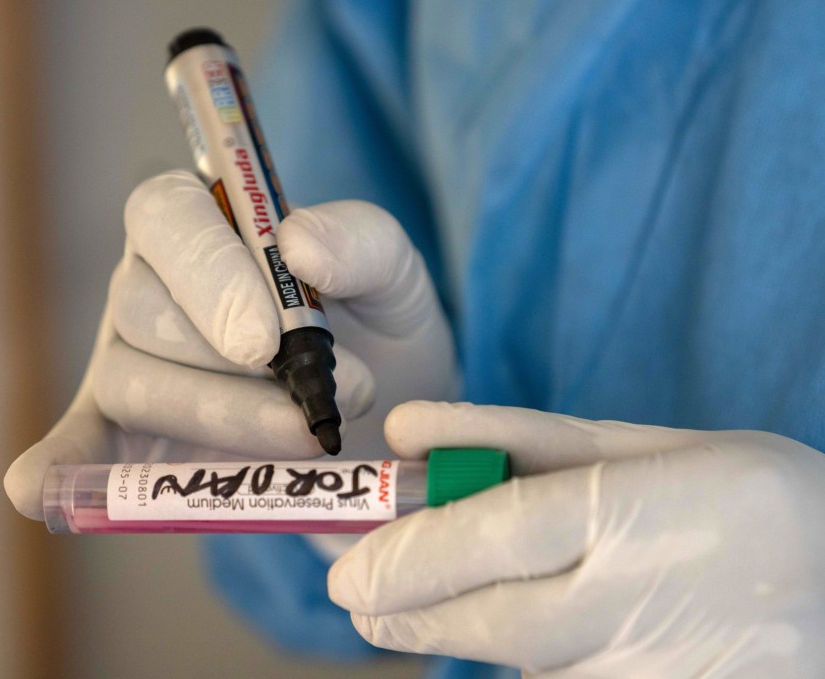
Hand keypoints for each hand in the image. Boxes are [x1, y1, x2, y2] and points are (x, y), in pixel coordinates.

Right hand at [4, 170, 455, 519]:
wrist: (385, 408)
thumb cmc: (375, 325)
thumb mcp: (393, 273)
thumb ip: (360, 244)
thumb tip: (298, 243)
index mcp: (203, 223)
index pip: (167, 217)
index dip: (209, 275)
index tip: (266, 341)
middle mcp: (150, 286)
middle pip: (144, 311)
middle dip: (235, 372)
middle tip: (327, 400)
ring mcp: (129, 360)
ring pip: (136, 383)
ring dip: (221, 422)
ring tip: (311, 436)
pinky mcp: (126, 433)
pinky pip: (80, 445)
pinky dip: (59, 466)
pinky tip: (37, 489)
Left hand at [329, 401, 824, 676]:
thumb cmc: (742, 497)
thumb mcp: (640, 446)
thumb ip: (521, 437)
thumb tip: (407, 431)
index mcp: (635, 508)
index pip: (492, 537)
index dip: (409, 559)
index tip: (346, 576)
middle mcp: (641, 596)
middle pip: (491, 619)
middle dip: (409, 612)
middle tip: (362, 600)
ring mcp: (654, 665)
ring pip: (522, 661)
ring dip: (469, 631)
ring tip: (434, 602)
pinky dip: (534, 659)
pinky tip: (551, 629)